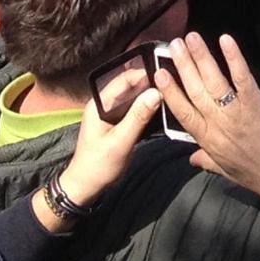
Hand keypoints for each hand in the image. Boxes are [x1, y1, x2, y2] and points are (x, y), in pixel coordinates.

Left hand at [35, 80, 160, 234]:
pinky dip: (146, 108)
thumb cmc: (99, 165)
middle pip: (130, 86)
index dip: (145, 74)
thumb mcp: (120, 141)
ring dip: (149, 96)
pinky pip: (134, 109)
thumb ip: (137, 117)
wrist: (86, 186)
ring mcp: (111, 113)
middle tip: (173, 85)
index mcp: (100, 104)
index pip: (124, 79)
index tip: (166, 76)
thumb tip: (156, 93)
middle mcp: (104, 104)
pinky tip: (161, 110)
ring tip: (171, 95)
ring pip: (134, 97)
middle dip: (150, 84)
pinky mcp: (118, 123)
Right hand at [156, 33, 259, 222]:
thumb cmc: (254, 174)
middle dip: (182, 66)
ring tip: (191, 38)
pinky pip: (242, 77)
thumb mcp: (224, 169)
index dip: (170, 92)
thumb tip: (192, 158)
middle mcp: (216, 123)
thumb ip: (206, 159)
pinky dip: (233, 58)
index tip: (159, 74)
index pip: (182, 112)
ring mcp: (235, 112)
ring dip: (201, 57)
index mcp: (207, 139)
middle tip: (173, 45)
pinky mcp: (255, 104)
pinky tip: (225, 40)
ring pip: (213, 81)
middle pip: (194, 90)